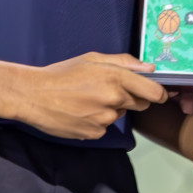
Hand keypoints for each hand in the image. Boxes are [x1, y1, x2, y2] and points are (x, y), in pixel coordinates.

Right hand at [13, 53, 167, 140]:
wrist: (34, 95)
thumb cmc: (62, 73)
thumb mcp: (92, 59)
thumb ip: (124, 62)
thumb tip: (149, 68)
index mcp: (116, 78)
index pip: (153, 92)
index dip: (159, 93)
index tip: (157, 93)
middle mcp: (114, 100)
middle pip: (139, 104)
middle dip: (130, 97)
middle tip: (107, 89)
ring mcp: (104, 120)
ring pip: (119, 115)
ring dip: (111, 109)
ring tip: (87, 99)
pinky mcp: (94, 133)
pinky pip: (104, 127)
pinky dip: (97, 120)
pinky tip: (81, 111)